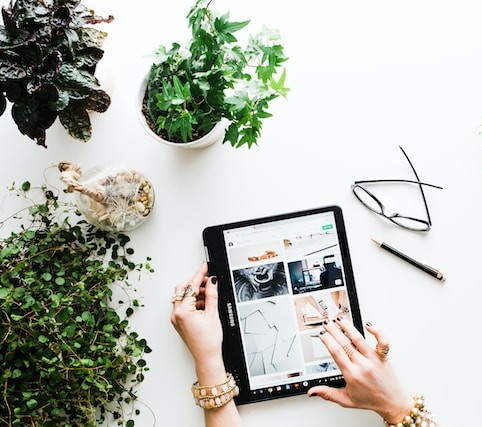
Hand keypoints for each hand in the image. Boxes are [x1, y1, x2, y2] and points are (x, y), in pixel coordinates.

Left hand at [170, 262, 224, 381]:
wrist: (206, 358)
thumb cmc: (209, 342)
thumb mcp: (213, 314)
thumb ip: (211, 295)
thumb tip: (211, 281)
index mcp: (183, 311)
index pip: (191, 286)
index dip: (200, 274)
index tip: (205, 266)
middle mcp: (176, 314)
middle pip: (182, 289)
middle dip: (194, 282)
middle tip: (207, 279)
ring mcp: (176, 318)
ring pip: (182, 297)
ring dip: (194, 292)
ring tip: (208, 294)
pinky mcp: (179, 321)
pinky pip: (183, 305)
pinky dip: (193, 301)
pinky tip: (204, 303)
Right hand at [307, 318, 412, 424]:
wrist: (393, 403)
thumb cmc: (371, 400)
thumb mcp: (346, 400)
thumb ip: (328, 394)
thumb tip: (312, 391)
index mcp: (352, 375)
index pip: (336, 353)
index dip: (328, 341)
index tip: (322, 334)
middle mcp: (362, 365)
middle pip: (345, 343)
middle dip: (334, 331)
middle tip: (327, 323)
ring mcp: (373, 359)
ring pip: (359, 339)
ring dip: (348, 327)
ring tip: (340, 320)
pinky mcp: (383, 356)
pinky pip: (382, 342)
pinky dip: (377, 332)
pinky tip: (369, 325)